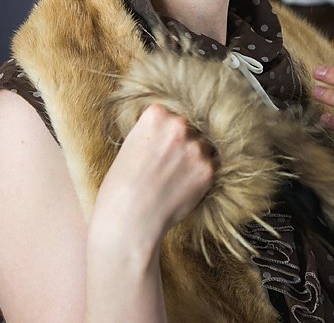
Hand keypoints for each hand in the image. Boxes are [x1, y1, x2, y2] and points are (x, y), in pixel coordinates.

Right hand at [94, 103, 217, 246]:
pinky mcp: (209, 169)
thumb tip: (175, 128)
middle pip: (191, 126)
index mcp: (156, 115)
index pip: (172, 112)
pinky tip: (185, 184)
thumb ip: (155, 133)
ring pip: (205, 144)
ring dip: (196, 156)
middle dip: (184, 141)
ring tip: (175, 176)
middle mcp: (179, 126)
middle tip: (169, 163)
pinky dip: (203, 173)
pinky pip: (213, 164)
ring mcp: (197, 147)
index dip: (167, 130)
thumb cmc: (120, 188)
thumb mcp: (130, 146)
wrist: (128, 221)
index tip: (161, 144)